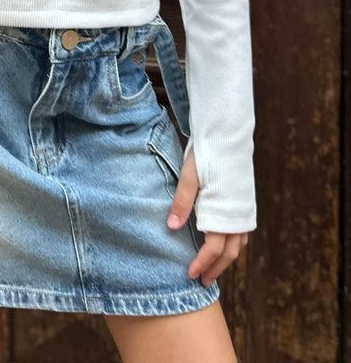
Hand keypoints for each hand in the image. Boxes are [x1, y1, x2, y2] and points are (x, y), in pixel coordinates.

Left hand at [166, 145, 248, 285]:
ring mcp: (245, 210)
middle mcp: (238, 215)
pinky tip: (223, 244)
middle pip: (229, 253)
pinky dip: (233, 244)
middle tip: (202, 282)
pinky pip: (242, 232)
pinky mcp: (246, 203)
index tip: (191, 275)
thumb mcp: (190, 176)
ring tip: (212, 268)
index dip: (202, 264)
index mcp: (224, 212)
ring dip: (225, 259)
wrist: (229, 135)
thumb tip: (171, 227)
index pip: (213, 249)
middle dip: (215, 269)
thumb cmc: (208, 154)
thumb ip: (182, 202)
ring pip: (238, 244)